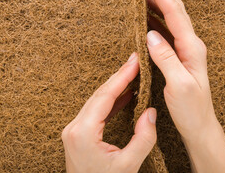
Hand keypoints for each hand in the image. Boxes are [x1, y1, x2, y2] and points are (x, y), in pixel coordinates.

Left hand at [61, 52, 156, 172]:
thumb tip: (150, 112)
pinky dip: (111, 100)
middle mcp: (75, 127)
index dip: (121, 77)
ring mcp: (74, 130)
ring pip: (97, 100)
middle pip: (99, 94)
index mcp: (83, 133)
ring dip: (115, 87)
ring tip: (133, 74)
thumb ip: (143, 138)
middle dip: (119, 76)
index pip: (104, 97)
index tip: (134, 62)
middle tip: (135, 61)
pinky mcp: (78, 133)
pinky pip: (96, 110)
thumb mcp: (129, 165)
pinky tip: (125, 94)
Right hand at [143, 0, 224, 172]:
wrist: (200, 125)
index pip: (174, 13)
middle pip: (174, 9)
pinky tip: (146, 15)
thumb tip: (151, 35)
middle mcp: (191, 45)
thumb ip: (166, 58)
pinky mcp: (179, 56)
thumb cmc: (192, 109)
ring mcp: (186, 50)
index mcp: (192, 48)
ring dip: (157, 1)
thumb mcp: (178, 86)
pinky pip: (167, 31)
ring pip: (170, 18)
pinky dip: (156, 18)